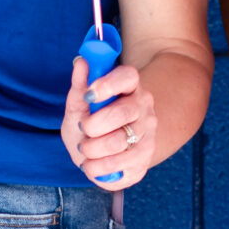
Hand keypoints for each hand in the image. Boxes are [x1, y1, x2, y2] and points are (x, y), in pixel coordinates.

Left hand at [62, 55, 156, 191]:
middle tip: (83, 128)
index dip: (108, 84)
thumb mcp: (79, 106)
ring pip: (118, 142)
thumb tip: (81, 62)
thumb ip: (79, 86)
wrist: (102, 153)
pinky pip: (118, 165)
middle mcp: (143, 108)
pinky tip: (92, 164)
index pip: (128, 76)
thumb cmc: (90, 123)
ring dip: (91, 149)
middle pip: (122, 113)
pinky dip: (97, 167)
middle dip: (92, 125)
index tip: (89, 95)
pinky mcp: (145, 159)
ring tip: (85, 149)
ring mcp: (148, 134)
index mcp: (129, 87)